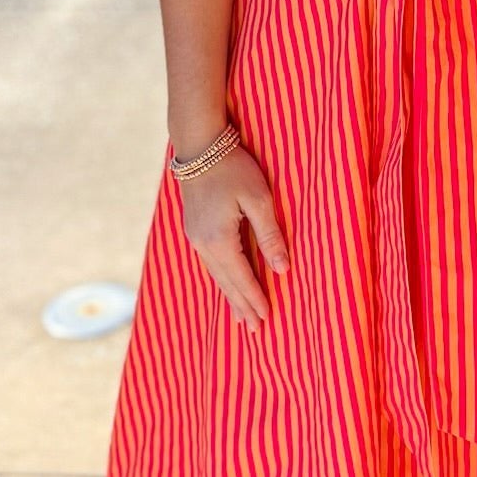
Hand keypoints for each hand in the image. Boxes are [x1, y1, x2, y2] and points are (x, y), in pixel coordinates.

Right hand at [174, 144, 288, 331]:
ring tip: (241, 316)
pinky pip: (210, 263)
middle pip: (226, 282)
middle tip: (254, 330)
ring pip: (216, 275)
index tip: (267, 319)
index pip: (242, 277)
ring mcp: (195, 237)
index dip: (255, 298)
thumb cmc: (233, 168)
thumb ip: (270, 235)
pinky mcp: (194, 229)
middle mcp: (203, 244)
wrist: (198, 146)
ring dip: (230, 296)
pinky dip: (222, 279)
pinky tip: (227, 284)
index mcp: (219, 239)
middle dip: (242, 306)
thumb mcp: (258, 199)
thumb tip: (282, 269)